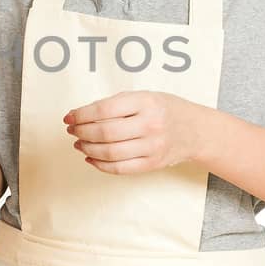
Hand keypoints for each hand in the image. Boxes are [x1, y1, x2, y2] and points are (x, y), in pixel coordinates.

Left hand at [64, 91, 200, 174]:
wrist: (195, 130)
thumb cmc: (165, 110)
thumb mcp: (144, 97)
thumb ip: (115, 104)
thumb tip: (80, 115)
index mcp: (146, 102)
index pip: (105, 109)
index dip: (81, 115)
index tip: (69, 117)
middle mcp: (150, 125)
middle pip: (105, 132)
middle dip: (81, 132)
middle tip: (72, 130)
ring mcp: (152, 146)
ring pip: (110, 152)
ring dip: (88, 149)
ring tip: (79, 143)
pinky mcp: (152, 164)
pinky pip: (119, 168)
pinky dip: (100, 165)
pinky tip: (91, 157)